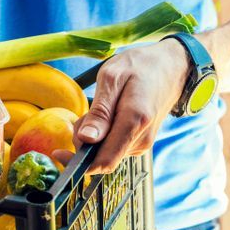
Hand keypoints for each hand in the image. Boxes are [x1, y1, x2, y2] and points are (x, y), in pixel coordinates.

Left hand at [55, 40, 189, 174]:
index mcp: (135, 122)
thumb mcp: (112, 77)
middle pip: (99, 157)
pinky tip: (109, 115)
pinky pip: (112, 146)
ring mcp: (142, 143)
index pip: (104, 161)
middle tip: (85, 112)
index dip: (77, 163)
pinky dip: (102, 135)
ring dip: (93, 136)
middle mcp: (141, 139)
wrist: (172, 68)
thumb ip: (100, 112)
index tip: (58, 152)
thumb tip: (86, 140)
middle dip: (83, 141)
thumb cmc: (140, 67)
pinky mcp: (139, 143)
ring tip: (102, 108)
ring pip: (104, 152)